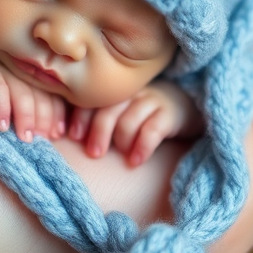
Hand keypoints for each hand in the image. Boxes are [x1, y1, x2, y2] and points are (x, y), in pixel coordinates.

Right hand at [0, 46, 66, 140]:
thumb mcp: (16, 96)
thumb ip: (35, 109)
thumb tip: (55, 134)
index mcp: (36, 77)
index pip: (55, 97)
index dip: (57, 117)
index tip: (55, 135)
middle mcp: (24, 72)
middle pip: (41, 97)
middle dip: (44, 120)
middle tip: (40, 140)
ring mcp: (6, 70)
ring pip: (23, 93)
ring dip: (26, 117)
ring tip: (24, 137)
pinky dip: (1, 108)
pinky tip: (1, 126)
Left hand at [68, 81, 200, 165]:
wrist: (185, 106)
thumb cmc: (143, 114)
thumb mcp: (122, 111)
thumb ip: (100, 118)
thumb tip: (67, 137)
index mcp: (116, 91)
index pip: (92, 100)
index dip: (80, 117)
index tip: (71, 136)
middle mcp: (132, 93)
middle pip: (109, 109)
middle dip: (98, 132)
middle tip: (93, 154)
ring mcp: (152, 100)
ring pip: (129, 120)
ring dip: (122, 141)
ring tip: (122, 157)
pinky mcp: (170, 113)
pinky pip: (152, 130)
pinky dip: (142, 147)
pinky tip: (136, 161)